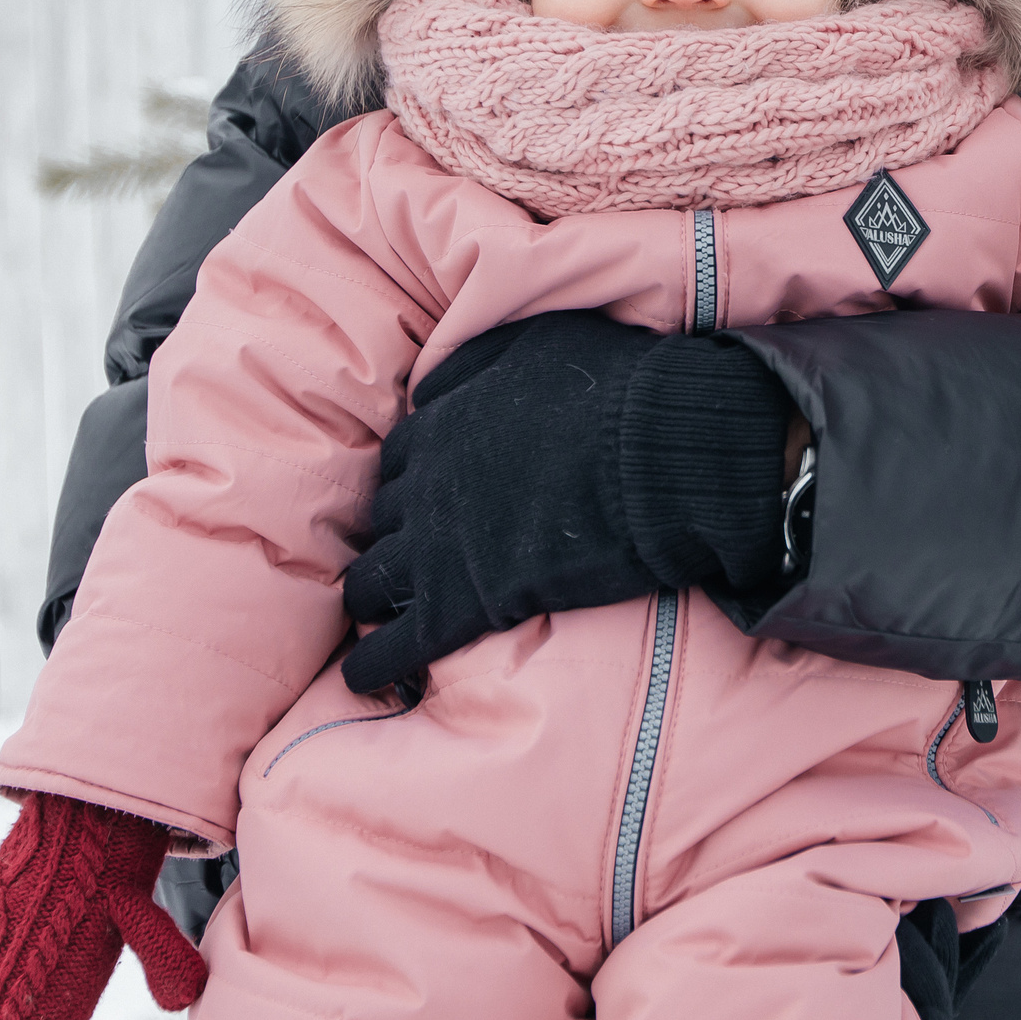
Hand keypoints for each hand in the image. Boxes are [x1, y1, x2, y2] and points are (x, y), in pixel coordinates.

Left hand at [341, 311, 658, 694]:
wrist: (655, 456)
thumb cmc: (618, 391)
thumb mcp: (540, 340)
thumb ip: (479, 358)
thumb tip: (429, 382)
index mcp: (444, 422)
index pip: (402, 456)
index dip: (412, 477)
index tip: (424, 492)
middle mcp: (427, 485)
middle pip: (385, 516)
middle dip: (390, 531)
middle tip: (404, 551)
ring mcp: (438, 548)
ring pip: (374, 579)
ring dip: (368, 594)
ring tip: (368, 611)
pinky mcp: (462, 605)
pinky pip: (398, 643)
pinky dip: (376, 663)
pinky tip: (365, 678)